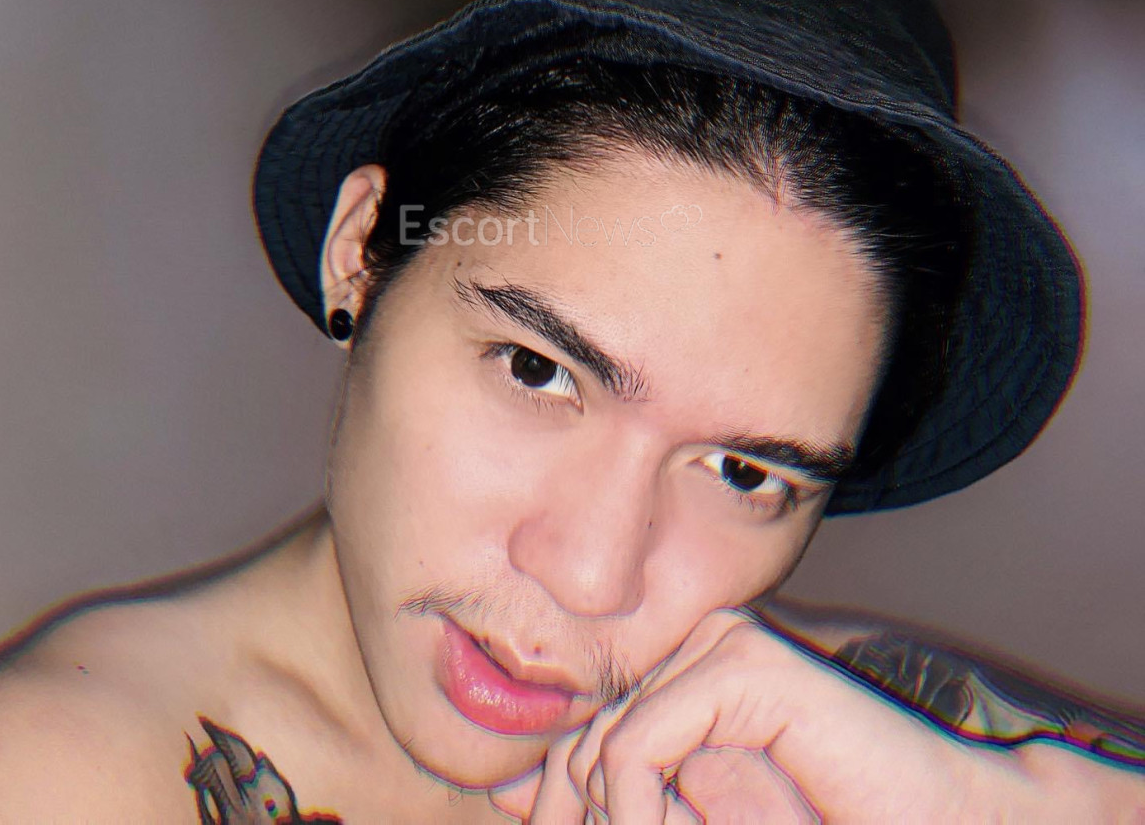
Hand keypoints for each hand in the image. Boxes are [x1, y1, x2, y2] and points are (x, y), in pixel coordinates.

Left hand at [488, 608, 1023, 823]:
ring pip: (606, 747)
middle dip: (581, 818)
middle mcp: (697, 654)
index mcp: (686, 689)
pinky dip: (636, 811)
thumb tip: (512, 790)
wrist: (942, 824)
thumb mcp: (697, 824)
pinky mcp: (748, 664)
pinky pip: (641, 745)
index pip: (580, 740)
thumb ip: (625, 801)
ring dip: (621, 823)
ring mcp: (723, 649)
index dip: (559, 809)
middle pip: (583, 744)